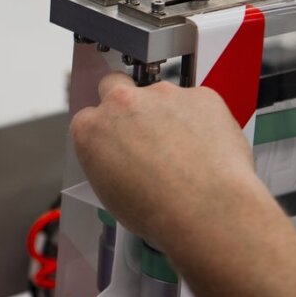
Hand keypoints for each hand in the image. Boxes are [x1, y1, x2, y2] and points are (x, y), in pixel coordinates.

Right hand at [70, 73, 263, 251]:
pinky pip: (197, 103)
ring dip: (167, 115)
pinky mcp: (200, 95)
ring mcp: (162, 95)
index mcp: (91, 129)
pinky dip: (200, 119)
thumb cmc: (159, 210)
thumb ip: (108, 162)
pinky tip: (204, 148)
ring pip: (161, 96)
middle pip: (115, 86)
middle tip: (142, 132)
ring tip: (182, 153)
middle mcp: (122, 104)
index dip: (105, 132)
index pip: (89, 118)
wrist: (206, 209)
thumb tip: (121, 161)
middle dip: (125, 104)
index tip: (115, 144)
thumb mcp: (110, 194)